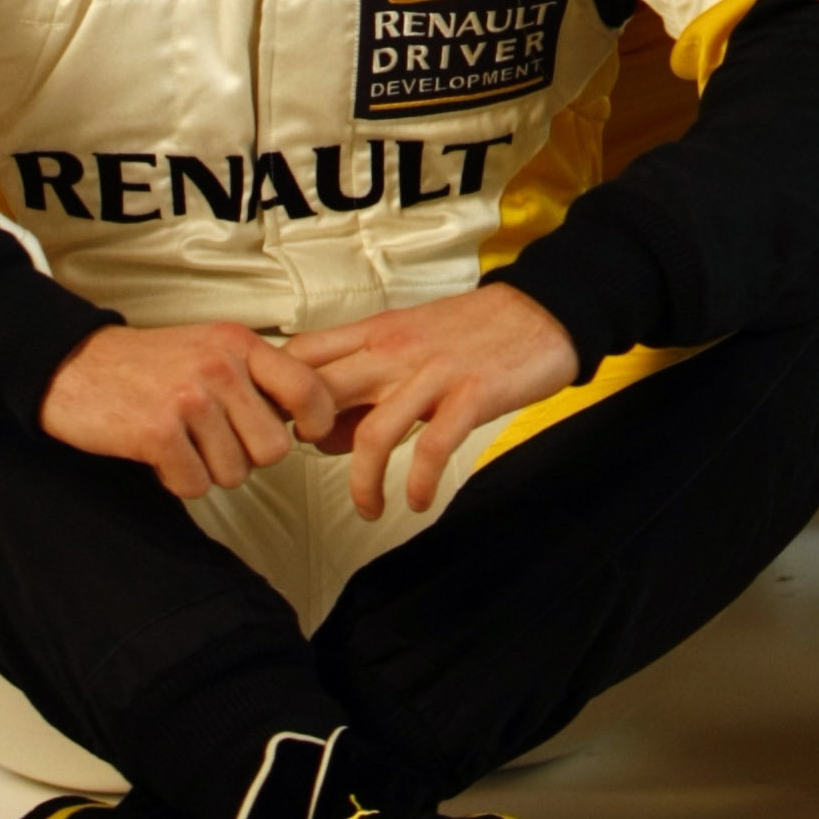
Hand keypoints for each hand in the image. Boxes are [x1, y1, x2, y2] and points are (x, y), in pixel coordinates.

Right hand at [38, 318, 336, 497]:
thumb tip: (308, 410)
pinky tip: (161, 456)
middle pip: (273, 449)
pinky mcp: (158, 433)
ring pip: (234, 473)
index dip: (314, 421)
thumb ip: (257, 373)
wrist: (77, 366)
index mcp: (240, 344)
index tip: (298, 432)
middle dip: (247, 457)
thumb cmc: (151, 364)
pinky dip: (178, 481)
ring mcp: (190, 399)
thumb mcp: (212, 348)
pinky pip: (195, 486)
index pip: (309, 389)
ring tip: (183, 442)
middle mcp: (220, 367)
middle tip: (215, 441)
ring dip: (209, 470)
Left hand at [290, 282, 576, 516]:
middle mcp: (396, 351)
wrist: (541, 310)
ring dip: (362, 483)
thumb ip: (366, 379)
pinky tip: (418, 501)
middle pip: (324, 393)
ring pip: (373, 433)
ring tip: (369, 508)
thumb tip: (323, 435)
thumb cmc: (471, 331)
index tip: (276, 428)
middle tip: (312, 468)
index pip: (303, 354)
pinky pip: (432, 447)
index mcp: (377, 333)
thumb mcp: (409, 341)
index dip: (277, 393)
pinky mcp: (470, 396)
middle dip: (306, 437)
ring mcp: (433, 373)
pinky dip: (419, 482)